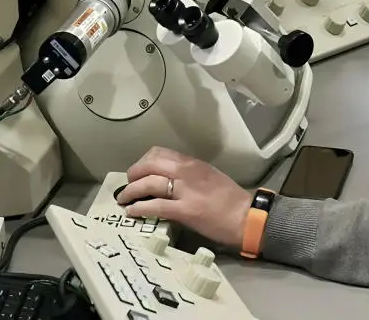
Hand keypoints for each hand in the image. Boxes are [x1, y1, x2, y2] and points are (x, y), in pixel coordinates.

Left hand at [117, 147, 250, 249]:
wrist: (244, 215)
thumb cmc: (230, 198)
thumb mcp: (209, 176)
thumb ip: (189, 175)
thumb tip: (168, 179)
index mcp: (193, 163)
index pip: (161, 153)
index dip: (143, 160)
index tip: (138, 171)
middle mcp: (187, 172)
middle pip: (150, 164)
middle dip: (134, 173)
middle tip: (127, 184)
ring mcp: (185, 190)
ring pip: (149, 183)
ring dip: (131, 191)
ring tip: (123, 199)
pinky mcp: (184, 210)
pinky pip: (155, 206)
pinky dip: (140, 208)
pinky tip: (132, 212)